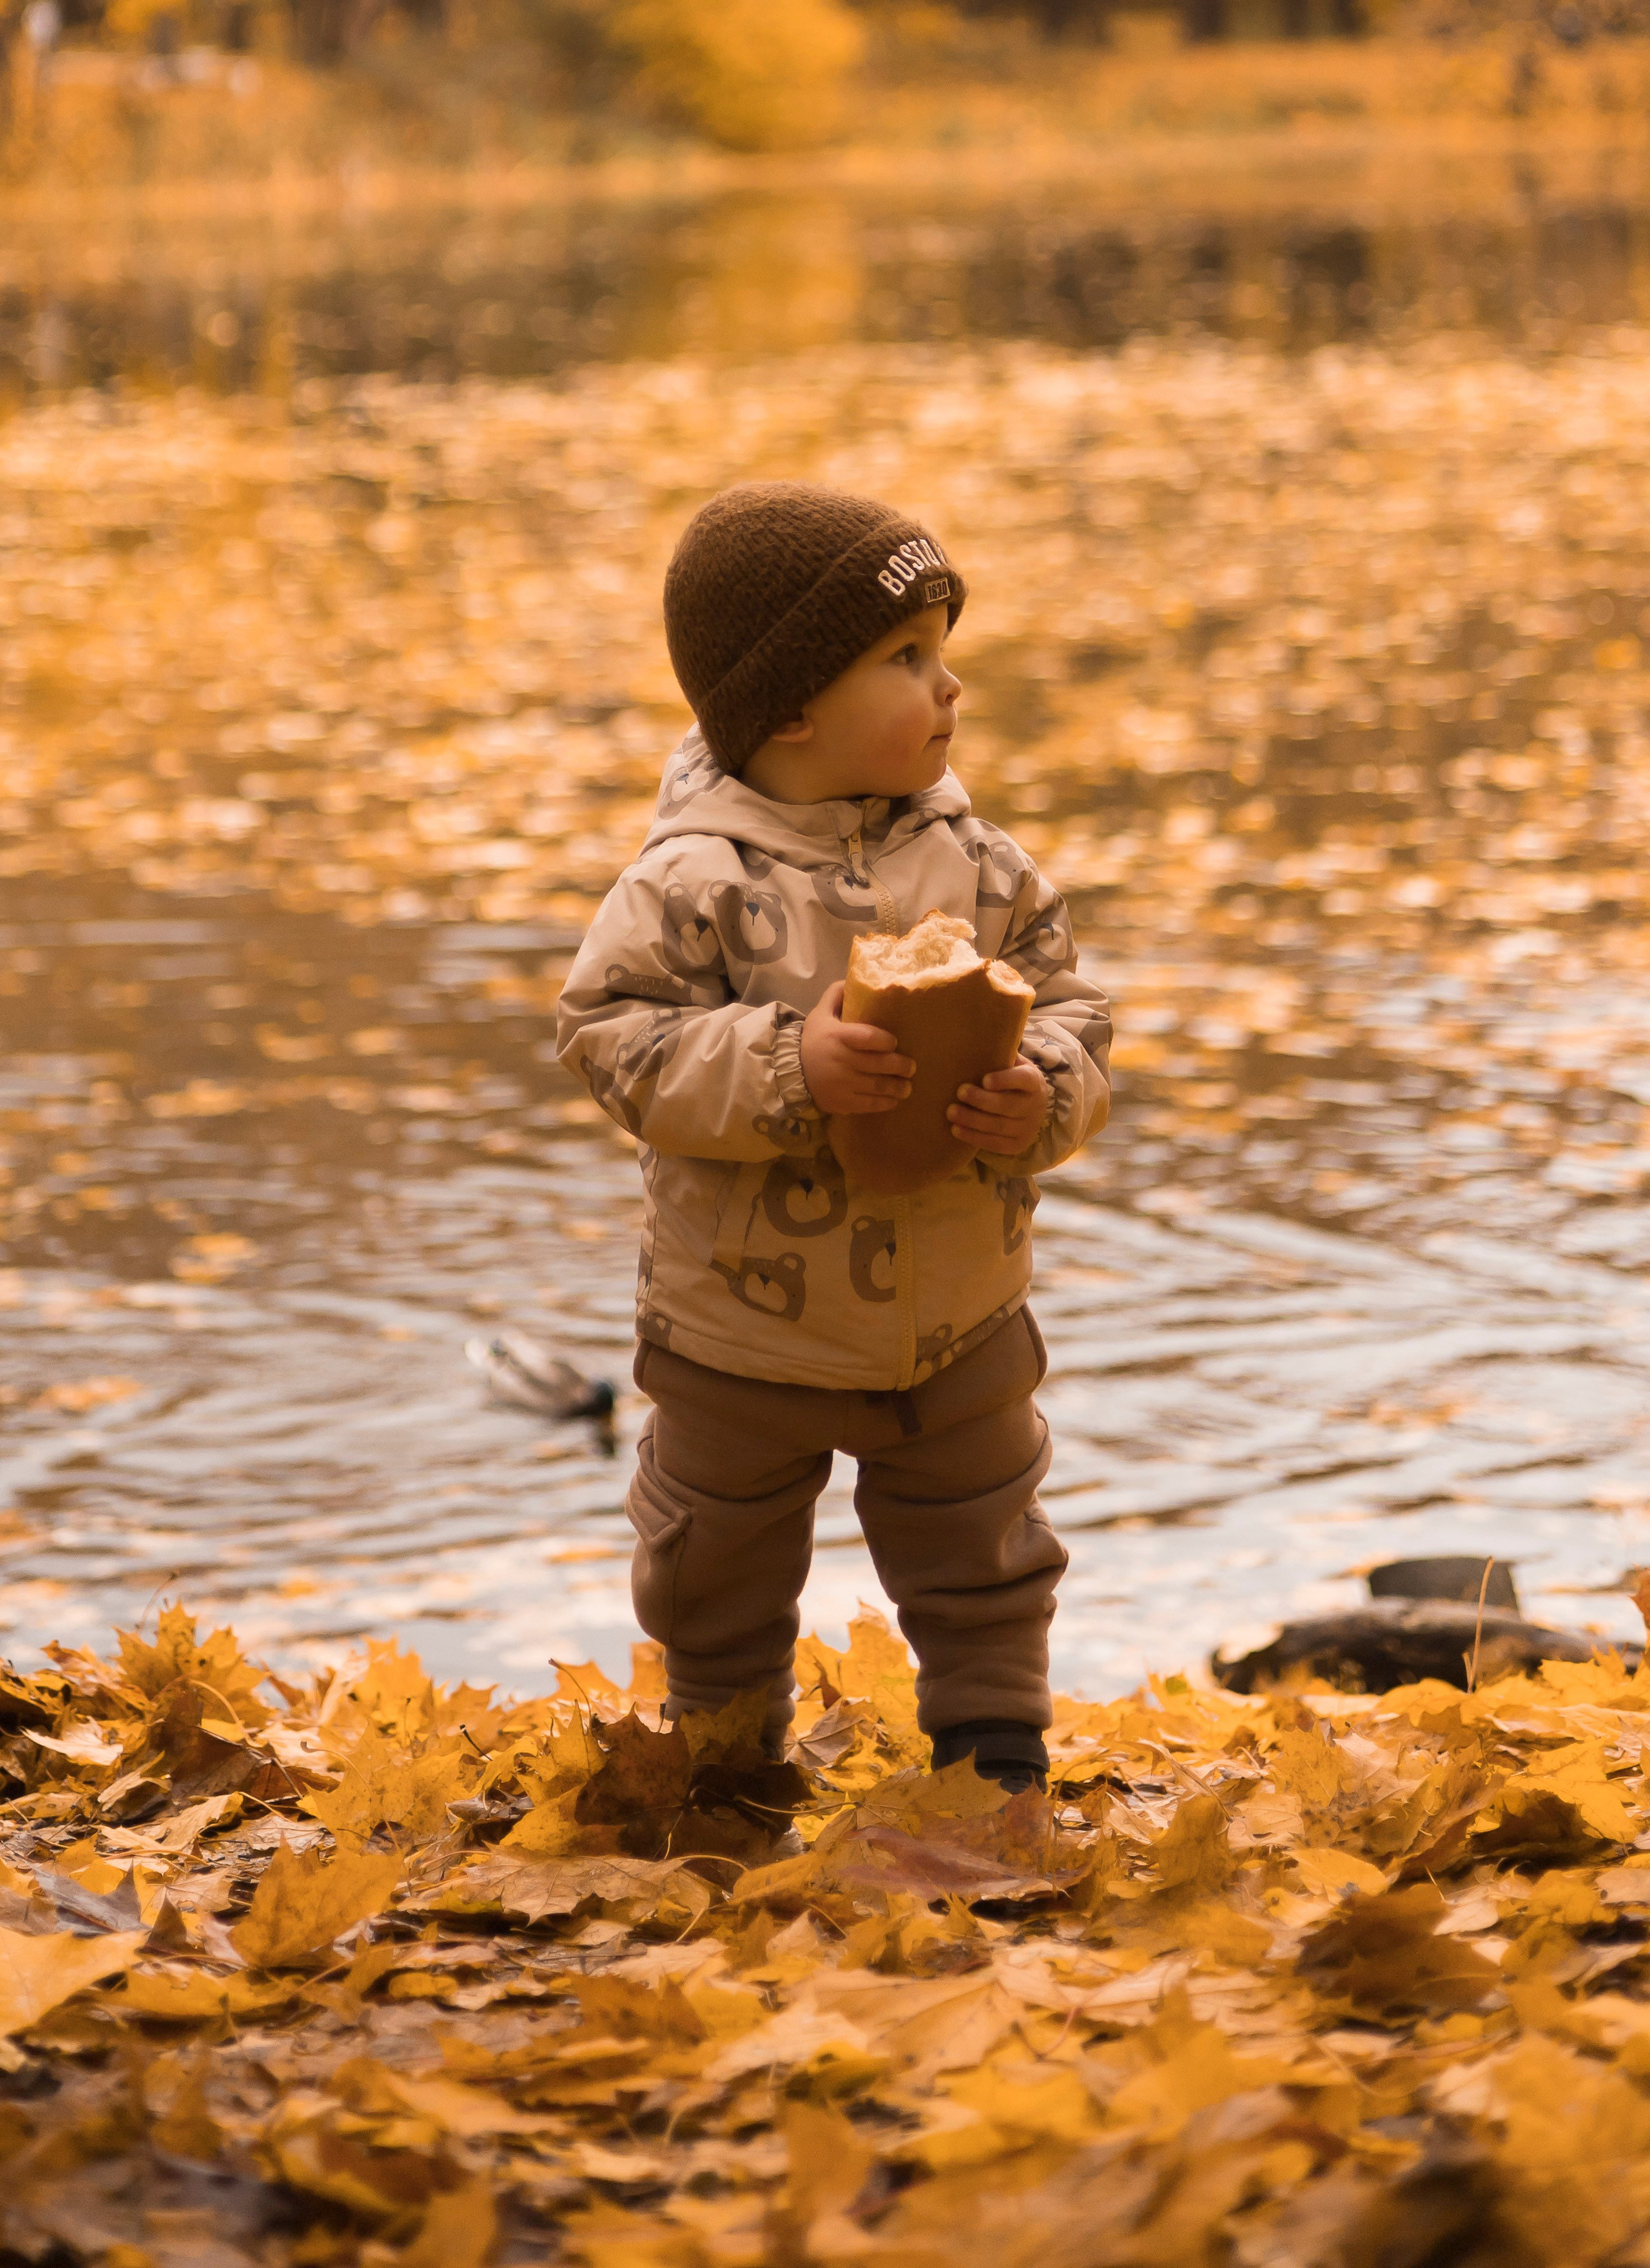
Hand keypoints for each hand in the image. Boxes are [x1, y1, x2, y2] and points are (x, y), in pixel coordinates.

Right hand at [801, 982, 914, 1114]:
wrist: (791, 1072)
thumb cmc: (813, 1041)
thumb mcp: (820, 1014)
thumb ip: (836, 995)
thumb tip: (853, 978)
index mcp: (838, 1036)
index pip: (868, 1037)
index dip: (886, 1041)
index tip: (895, 1043)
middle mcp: (841, 1060)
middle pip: (878, 1064)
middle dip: (901, 1066)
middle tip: (912, 1067)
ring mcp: (842, 1084)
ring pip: (877, 1086)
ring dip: (897, 1088)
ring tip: (908, 1087)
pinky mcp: (842, 1102)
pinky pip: (868, 1105)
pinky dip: (885, 1103)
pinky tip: (894, 1100)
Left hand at [948, 1057, 1048, 1156]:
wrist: (1030, 1109)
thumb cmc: (1011, 1080)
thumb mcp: (1012, 1065)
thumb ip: (999, 1055)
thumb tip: (973, 1038)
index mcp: (1034, 1081)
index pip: (1023, 1080)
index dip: (1005, 1080)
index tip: (985, 1080)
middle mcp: (1035, 1105)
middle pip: (1009, 1105)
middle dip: (982, 1100)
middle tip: (959, 1092)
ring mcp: (1028, 1128)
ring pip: (999, 1126)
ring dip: (973, 1120)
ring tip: (951, 1112)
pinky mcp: (1018, 1145)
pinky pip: (995, 1144)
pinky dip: (974, 1137)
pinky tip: (956, 1130)